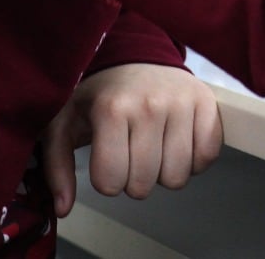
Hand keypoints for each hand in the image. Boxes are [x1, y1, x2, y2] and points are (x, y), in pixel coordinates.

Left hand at [41, 63, 223, 215]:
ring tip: (154, 147)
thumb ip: (57, 167)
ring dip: (164, 172)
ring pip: (177, 177)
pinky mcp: (206, 103)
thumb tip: (63, 208)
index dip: (106, 179)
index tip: (107, 159)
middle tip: (131, 153)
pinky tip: (177, 142)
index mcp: (112, 108)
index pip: (111, 182)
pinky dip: (193, 159)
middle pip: (143, 185)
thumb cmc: (99, 95)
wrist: (136, 56)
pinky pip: (207, 156)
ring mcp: (182, 103)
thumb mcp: (64, 124)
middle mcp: (150, 104)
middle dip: (134, 179)